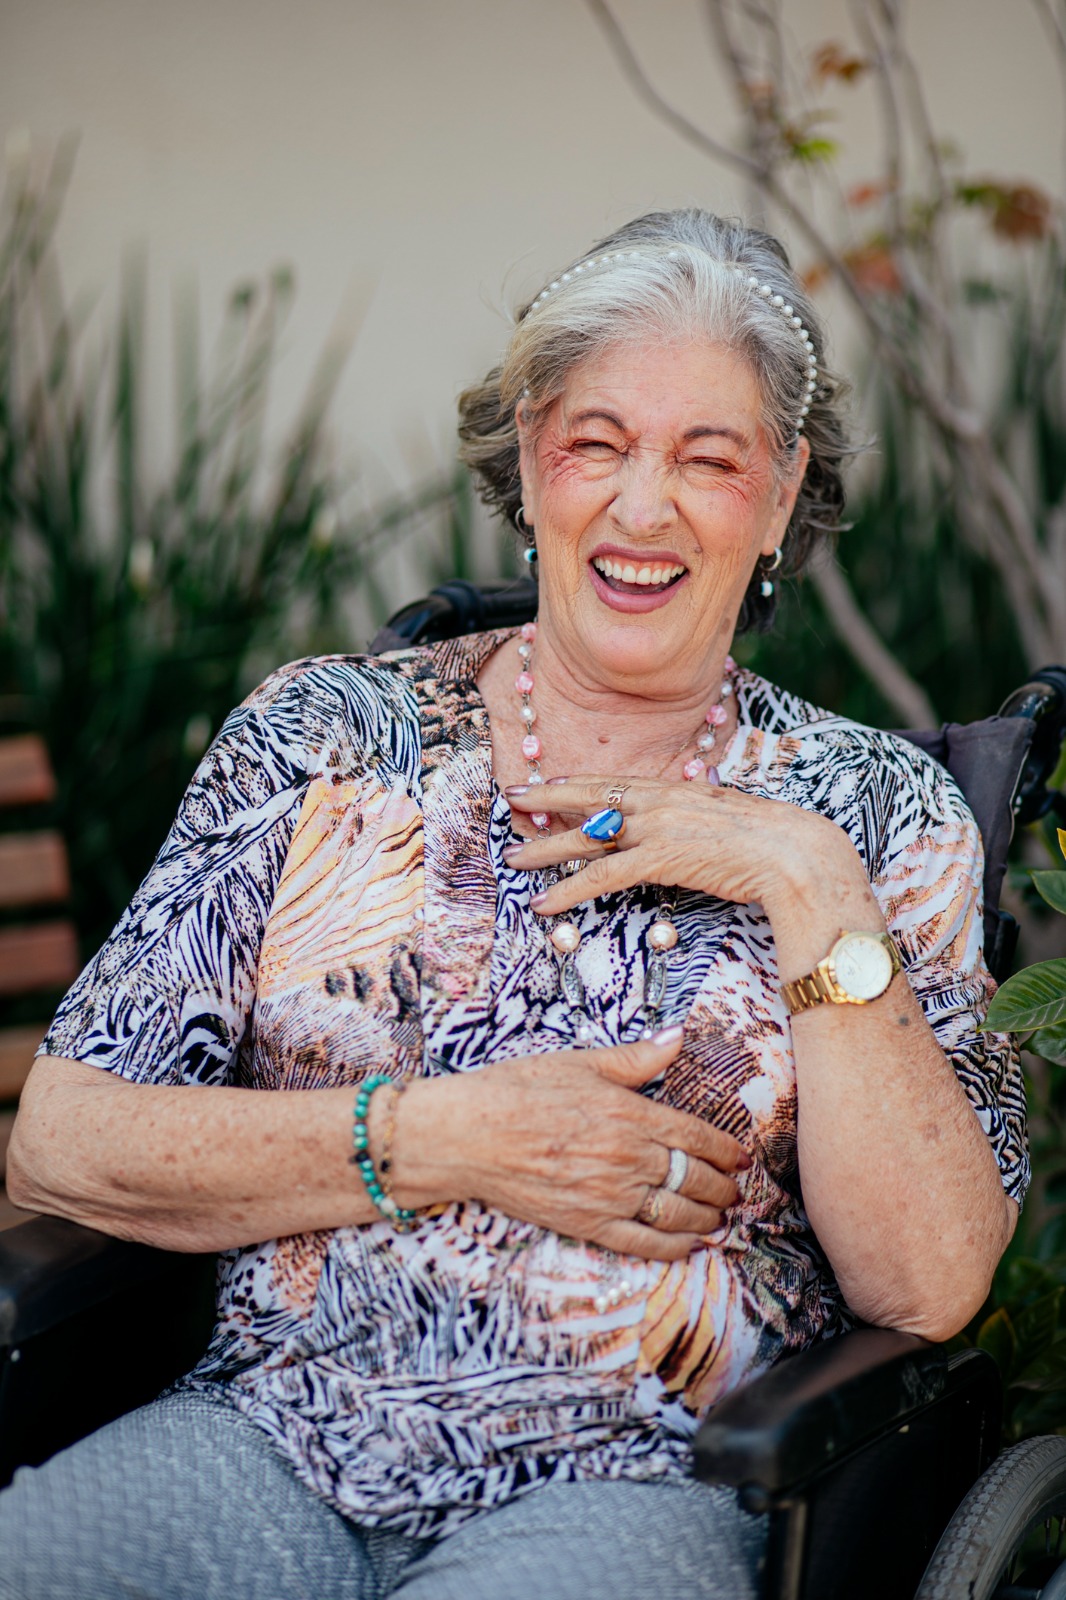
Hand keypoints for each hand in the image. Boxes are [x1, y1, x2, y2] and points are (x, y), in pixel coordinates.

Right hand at [410, 1031, 750, 1260]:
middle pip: (696, 1179)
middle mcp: (627, 1158)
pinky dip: (673, 1248)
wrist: (467, 1135)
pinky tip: (687, 1244)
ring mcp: (609, 1195)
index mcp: (629, 1114)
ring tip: (719, 1217)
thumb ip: (634, 1058)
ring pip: (678, 1214)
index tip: (741, 1158)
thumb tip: (678, 1037)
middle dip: (724, 1188)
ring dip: (707, 1218)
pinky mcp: (587, 1224)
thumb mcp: (579, 1063)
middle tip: (736, 1191)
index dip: (727, 1150)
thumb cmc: (516, 1090)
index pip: (697, 1137)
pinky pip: (644, 1244)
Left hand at [503, 774, 867, 926]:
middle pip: (590, 798)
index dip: (577, 783)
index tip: (546, 782)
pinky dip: (569, 890)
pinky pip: (602, 877)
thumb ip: (696, 820)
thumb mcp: (725, 820)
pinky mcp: (661, 858)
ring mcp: (659, 827)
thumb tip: (683, 830)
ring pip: (587, 838)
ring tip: (512, 858)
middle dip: (546, 798)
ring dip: (545, 849)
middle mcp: (661, 801)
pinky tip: (545, 902)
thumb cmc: (771, 842)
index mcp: (676, 789)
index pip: (615, 783)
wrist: (795, 852)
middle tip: (510, 797)